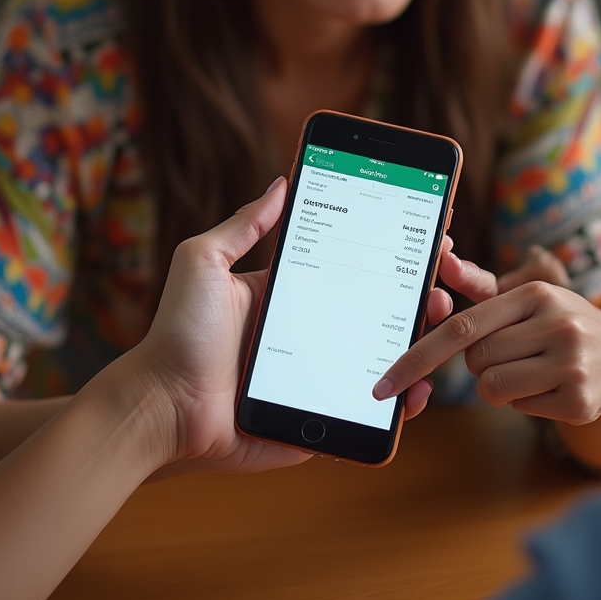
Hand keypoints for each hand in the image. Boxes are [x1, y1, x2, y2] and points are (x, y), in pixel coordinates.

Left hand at [132, 178, 449, 477]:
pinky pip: (367, 410)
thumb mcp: (203, 262)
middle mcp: (307, 331)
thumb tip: (281, 182)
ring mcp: (317, 376)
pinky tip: (419, 389)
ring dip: (416, 344)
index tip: (421, 237)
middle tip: (439, 285)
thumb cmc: (176, 332)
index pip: (349, 269)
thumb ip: (243, 225)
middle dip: (414, 296)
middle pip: (374, 312)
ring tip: (438, 325)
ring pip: (381, 359)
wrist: (160, 408)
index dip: (387, 255)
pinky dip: (399, 403)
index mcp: (287, 294)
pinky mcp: (318, 417)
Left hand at [373, 245, 600, 425]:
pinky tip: (551, 387)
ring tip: (533, 369)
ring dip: (501, 385)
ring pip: (492, 388)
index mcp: (536, 293)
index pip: (462, 327)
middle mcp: (557, 323)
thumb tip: (443, 260)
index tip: (385, 385)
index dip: (419, 356)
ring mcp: (571, 363)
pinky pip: (519, 408)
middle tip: (515, 354)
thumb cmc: (560, 325)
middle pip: (475, 361)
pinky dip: (525, 402)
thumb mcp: (528, 301)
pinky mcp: (580, 401)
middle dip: (482, 363)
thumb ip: (481, 286)